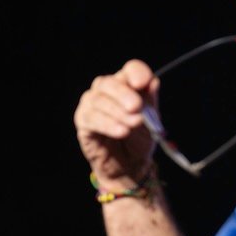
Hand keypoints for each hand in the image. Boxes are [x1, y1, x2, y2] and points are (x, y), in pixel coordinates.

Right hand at [74, 59, 159, 187]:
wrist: (129, 165)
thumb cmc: (139, 139)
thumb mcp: (151, 120)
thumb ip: (150, 101)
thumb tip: (152, 81)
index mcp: (126, 85)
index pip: (129, 70)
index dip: (136, 73)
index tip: (143, 83)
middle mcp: (106, 91)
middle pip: (108, 82)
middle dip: (123, 93)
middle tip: (136, 107)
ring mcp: (91, 105)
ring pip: (97, 100)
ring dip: (117, 112)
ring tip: (133, 124)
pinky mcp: (83, 122)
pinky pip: (90, 118)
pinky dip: (107, 124)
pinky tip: (121, 131)